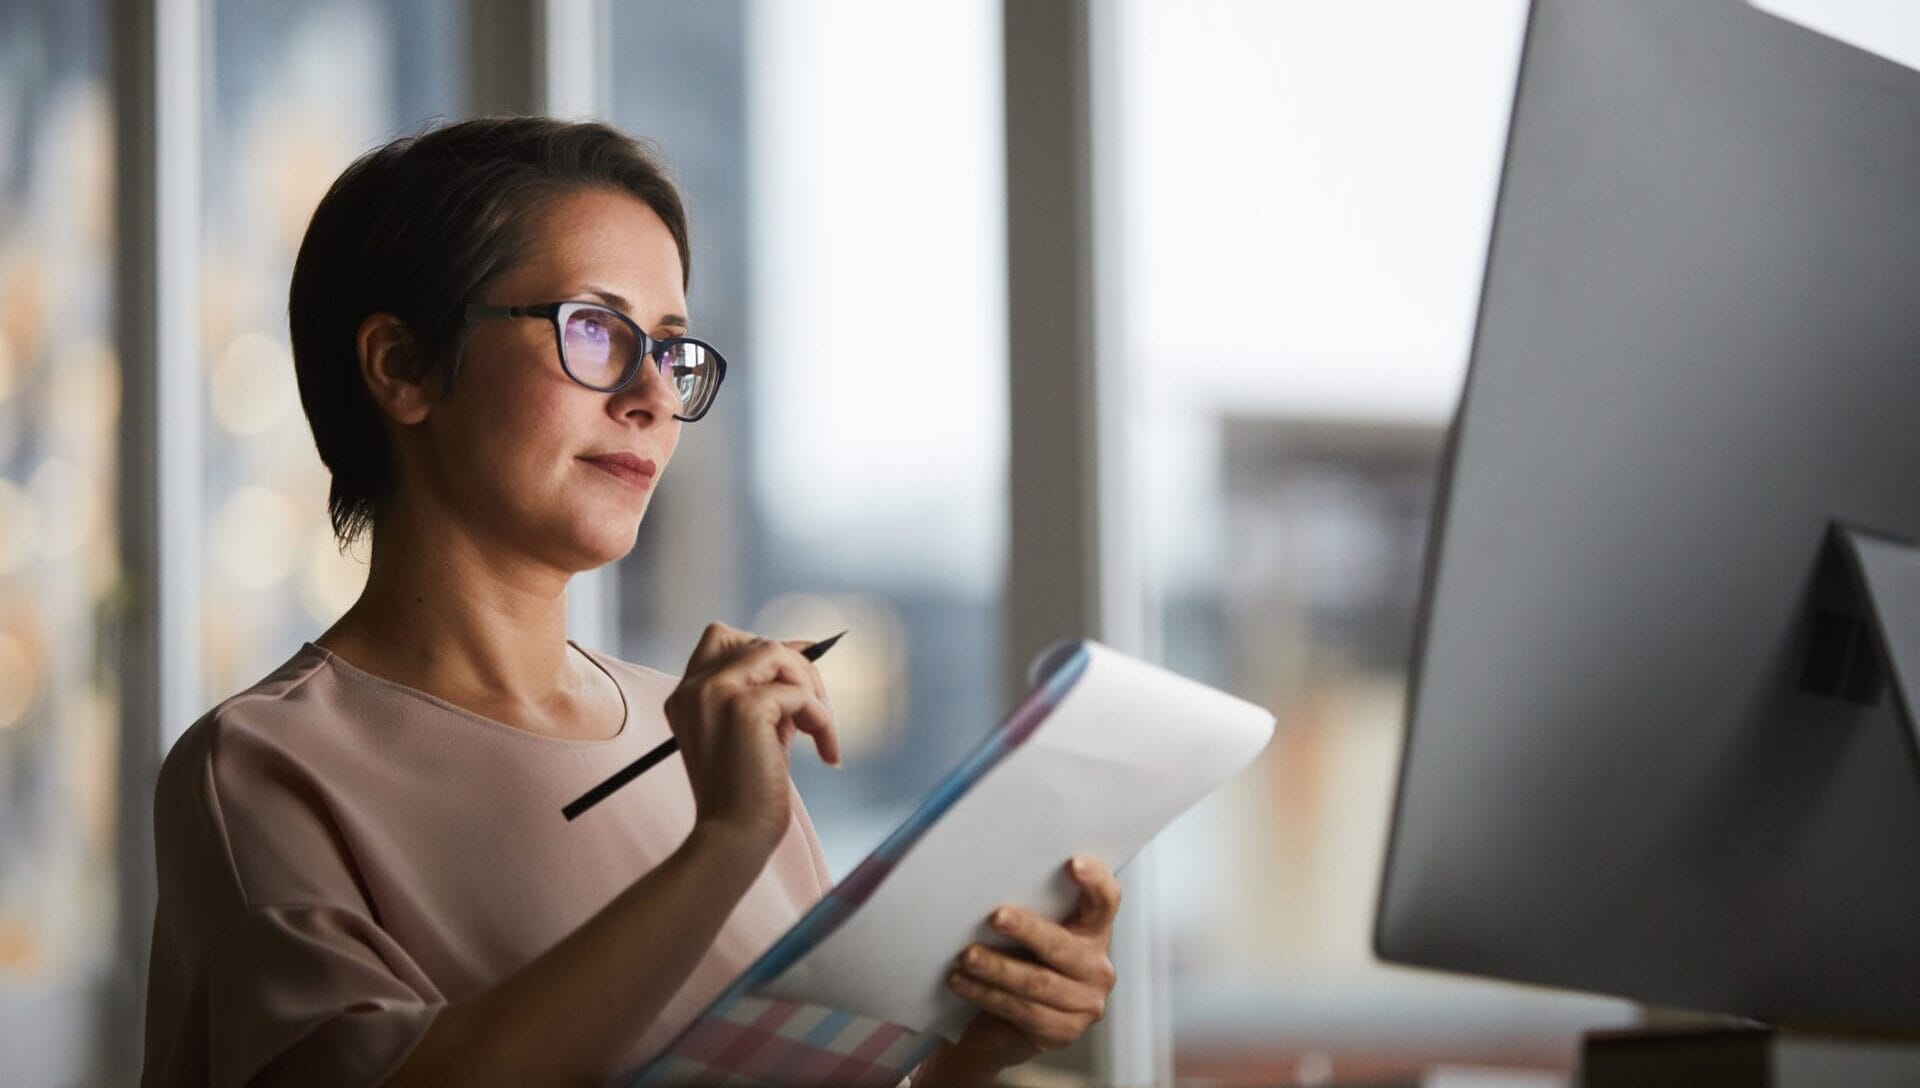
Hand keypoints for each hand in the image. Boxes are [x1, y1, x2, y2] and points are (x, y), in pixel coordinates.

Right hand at [664, 622, 839, 852]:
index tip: (801, 671)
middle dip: (799, 669)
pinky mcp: (742, 707)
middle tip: (818, 711)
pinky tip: (825, 752)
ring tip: (821, 731)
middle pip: (757, 642)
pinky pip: (799, 694)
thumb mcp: (754, 733)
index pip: (722, 638)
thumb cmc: (746, 795)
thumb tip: (805, 653)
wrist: (733, 839)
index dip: (767, 647)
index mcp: (687, 696)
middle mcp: (693, 688)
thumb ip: (768, 694)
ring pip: (778, 654)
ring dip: (811, 689)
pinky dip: (821, 720)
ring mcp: (714, 693)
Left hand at [918, 856, 1121, 1085]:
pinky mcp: (1063, 1031)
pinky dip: (986, 994)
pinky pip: (1022, 1010)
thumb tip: (992, 881)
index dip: (1095, 882)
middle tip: (996, 917)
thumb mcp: (1029, 936)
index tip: (1073, 863)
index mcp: (1094, 932)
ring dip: (996, 968)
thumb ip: (1030, 911)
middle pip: (1062, 946)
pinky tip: (962, 982)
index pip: (1106, 901)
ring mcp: (1085, 1003)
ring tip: (967, 956)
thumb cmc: (1020, 965)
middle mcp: (1097, 968)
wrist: (1007, 1028)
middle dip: (1027, 930)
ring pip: (1037, 982)